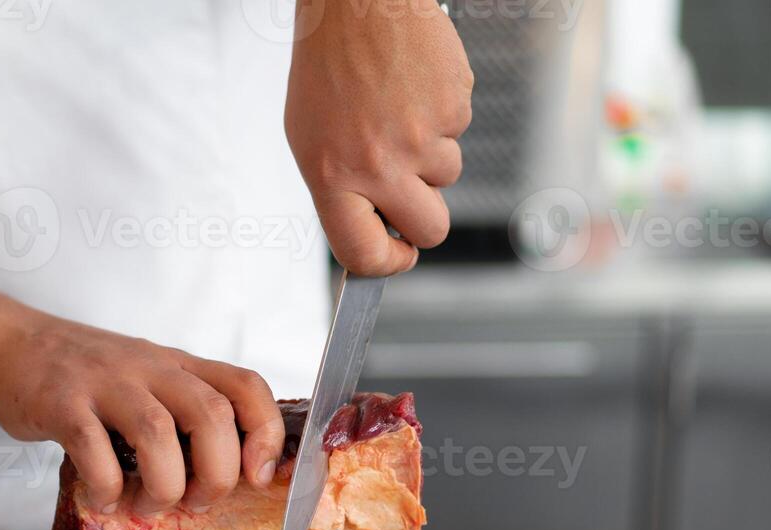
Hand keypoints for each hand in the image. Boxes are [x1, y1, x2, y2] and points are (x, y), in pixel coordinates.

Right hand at [0, 317, 285, 515]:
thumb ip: (182, 415)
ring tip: (147, 505)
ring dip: (163, 486)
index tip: (257, 476)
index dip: (266, 433)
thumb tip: (225, 478)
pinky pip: (94, 449)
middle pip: (211, 414)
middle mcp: (149, 367)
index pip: (246, 386)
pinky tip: (104, 498)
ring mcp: (105, 382)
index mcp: (178, 366)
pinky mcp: (61, 401)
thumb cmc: (85, 378)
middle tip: (196, 502)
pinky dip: (106, 487)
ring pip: (157, 433)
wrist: (10, 345)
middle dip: (216, 474)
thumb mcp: (145, 380)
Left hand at [285, 0, 473, 275]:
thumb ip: (342, 191)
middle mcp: (378, 164)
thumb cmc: (329, 69)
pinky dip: (441, 115)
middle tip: (413, 193)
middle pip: (429, 228)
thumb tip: (375, 232)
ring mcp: (421, 137)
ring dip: (430, 155)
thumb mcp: (312, 140)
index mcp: (333, 176)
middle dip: (425, 219)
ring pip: (447, 175)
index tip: (398, 254)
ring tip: (399, 112)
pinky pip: (459, 132)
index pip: (363, 252)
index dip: (387, 264)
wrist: (357, 5)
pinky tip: (414, 88)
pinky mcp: (453, 107)